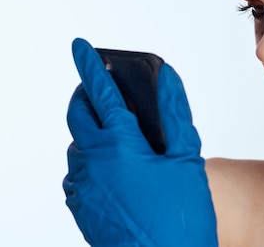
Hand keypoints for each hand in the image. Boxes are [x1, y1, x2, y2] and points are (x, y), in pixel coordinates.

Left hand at [63, 38, 217, 246]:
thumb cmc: (180, 217)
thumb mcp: (186, 159)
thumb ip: (176, 113)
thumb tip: (168, 78)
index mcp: (118, 144)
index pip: (100, 91)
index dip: (90, 64)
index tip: (80, 46)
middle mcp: (92, 162)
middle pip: (77, 114)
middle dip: (85, 96)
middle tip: (100, 91)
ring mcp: (82, 186)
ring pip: (77, 145)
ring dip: (91, 132)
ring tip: (120, 138)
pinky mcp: (80, 207)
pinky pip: (77, 174)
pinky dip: (90, 162)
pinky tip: (114, 172)